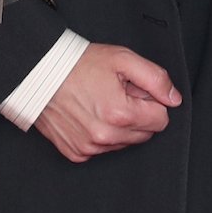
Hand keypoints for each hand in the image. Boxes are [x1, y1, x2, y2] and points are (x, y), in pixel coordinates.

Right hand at [34, 44, 182, 163]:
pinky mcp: (76, 153)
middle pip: (144, 134)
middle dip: (135, 115)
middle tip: (114, 94)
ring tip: (98, 103)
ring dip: (118, 126)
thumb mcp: (122, 59)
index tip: (132, 90)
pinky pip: (101, 150)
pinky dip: (98, 135)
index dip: (149, 101)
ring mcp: (89, 147)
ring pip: (124, 143)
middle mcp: (105, 136)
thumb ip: (155, 78)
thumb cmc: (77, 64)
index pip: (161, 119)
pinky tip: (86, 115)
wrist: (37, 74)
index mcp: (121, 114)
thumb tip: (174, 99)